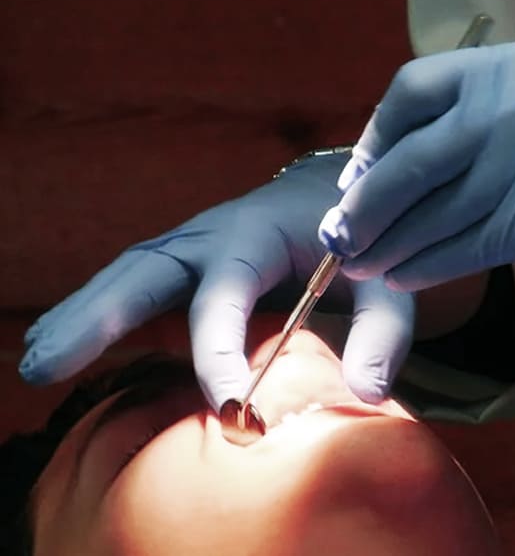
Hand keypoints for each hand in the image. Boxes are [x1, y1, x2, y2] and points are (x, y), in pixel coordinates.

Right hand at [20, 153, 414, 408]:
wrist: (343, 195)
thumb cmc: (365, 239)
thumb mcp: (387, 280)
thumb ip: (382, 332)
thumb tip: (368, 394)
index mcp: (260, 232)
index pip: (226, 294)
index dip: (220, 351)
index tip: (230, 407)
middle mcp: (213, 233)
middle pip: (146, 270)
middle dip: (97, 315)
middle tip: (48, 363)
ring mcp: (193, 246)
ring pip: (128, 276)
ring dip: (81, 317)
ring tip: (38, 362)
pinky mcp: (186, 265)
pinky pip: (136, 287)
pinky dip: (99, 315)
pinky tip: (64, 347)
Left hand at [319, 41, 514, 290]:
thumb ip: (474, 123)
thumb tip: (391, 171)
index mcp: (508, 67)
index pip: (413, 90)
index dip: (376, 139)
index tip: (357, 180)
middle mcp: (513, 102)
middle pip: (413, 159)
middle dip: (368, 205)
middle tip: (339, 236)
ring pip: (434, 211)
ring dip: (390, 245)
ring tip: (362, 267)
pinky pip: (463, 245)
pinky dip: (427, 266)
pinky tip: (404, 279)